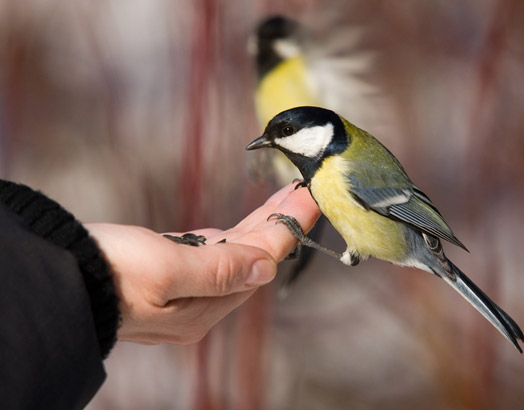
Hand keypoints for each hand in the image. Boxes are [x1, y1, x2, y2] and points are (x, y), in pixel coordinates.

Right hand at [86, 183, 319, 344]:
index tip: (311, 199)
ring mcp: (183, 290)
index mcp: (203, 307)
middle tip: (304, 192)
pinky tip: (246, 224)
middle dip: (280, 223)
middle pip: (252, 258)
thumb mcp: (165, 271)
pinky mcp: (168, 276)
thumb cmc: (106, 273)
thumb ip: (219, 271)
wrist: (58, 276)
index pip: (260, 261)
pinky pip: (213, 254)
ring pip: (235, 254)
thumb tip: (265, 268)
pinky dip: (234, 235)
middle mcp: (199, 303)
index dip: (288, 228)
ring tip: (285, 198)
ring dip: (260, 226)